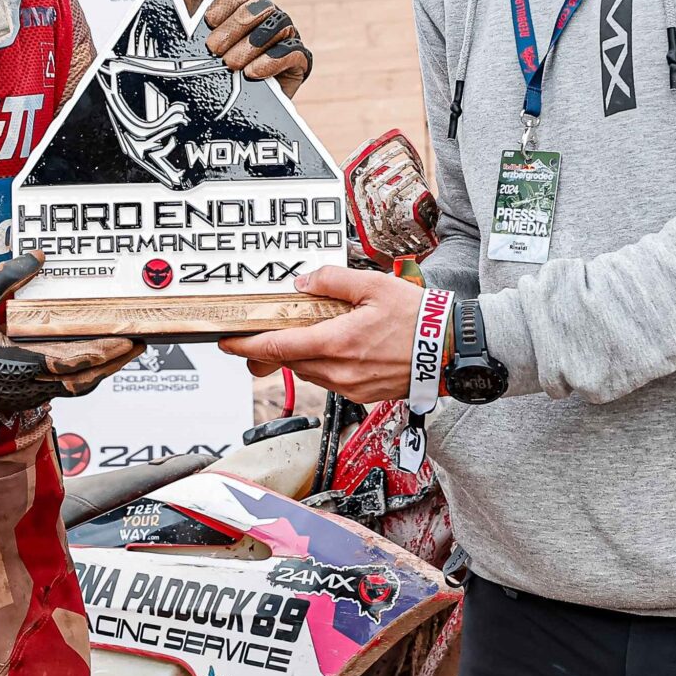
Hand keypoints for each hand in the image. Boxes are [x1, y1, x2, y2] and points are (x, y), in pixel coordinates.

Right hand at [0, 254, 144, 409]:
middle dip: (115, 362)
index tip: (128, 339)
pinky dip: (79, 374)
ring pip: (74, 387)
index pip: (75, 362)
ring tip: (121, 351)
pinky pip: (59, 388)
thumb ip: (8, 275)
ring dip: (100, 370)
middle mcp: (27, 384)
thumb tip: (37, 256)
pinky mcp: (19, 395)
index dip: (106, 352)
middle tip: (138, 344)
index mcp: (20, 362)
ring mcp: (24, 393)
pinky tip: (88, 359)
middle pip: (84, 380)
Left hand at [179, 0, 311, 93]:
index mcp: (246, 7)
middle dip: (236, 26)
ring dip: (251, 44)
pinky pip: (294, 52)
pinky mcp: (298, 64)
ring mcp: (286, 39)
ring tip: (231, 64)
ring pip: (278, 26)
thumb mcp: (190, 28)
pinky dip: (272, 60)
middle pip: (262, 5)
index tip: (207, 22)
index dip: (226, 2)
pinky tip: (252, 72)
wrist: (217, 108)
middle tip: (214, 49)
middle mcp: (269, 18)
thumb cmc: (204, 64)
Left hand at [219, 266, 426, 403]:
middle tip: (258, 335)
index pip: (279, 347)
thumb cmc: (417, 319)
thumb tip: (305, 282)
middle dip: (270, 350)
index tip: (227, 342)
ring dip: (299, 356)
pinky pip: (328, 380)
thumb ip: (333, 281)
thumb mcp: (373, 285)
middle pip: (289, 362)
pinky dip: (321, 365)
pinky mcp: (361, 394)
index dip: (248, 346)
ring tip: (306, 334)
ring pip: (307, 372)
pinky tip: (333, 348)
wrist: (448, 349)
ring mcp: (350, 386)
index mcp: (337, 343)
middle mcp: (339, 370)